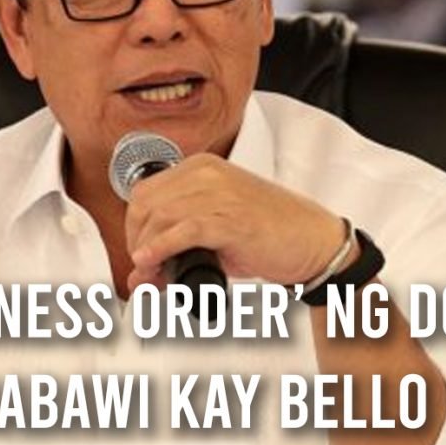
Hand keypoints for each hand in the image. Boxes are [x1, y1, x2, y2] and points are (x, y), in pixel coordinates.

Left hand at [124, 154, 346, 292]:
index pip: (145, 191)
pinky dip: (162, 248)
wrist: (311, 239)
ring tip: (153, 275)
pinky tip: (154, 262)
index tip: (140, 253)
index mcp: (200, 168)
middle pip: (146, 204)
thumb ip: (176, 247)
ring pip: (160, 216)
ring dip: (147, 250)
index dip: (134, 226)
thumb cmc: (266, 234)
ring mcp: (220, 194)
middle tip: (146, 270)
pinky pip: (184, 229)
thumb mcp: (214, 233)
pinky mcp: (231, 218)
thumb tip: (139, 276)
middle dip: (136, 240)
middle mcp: (206, 174)